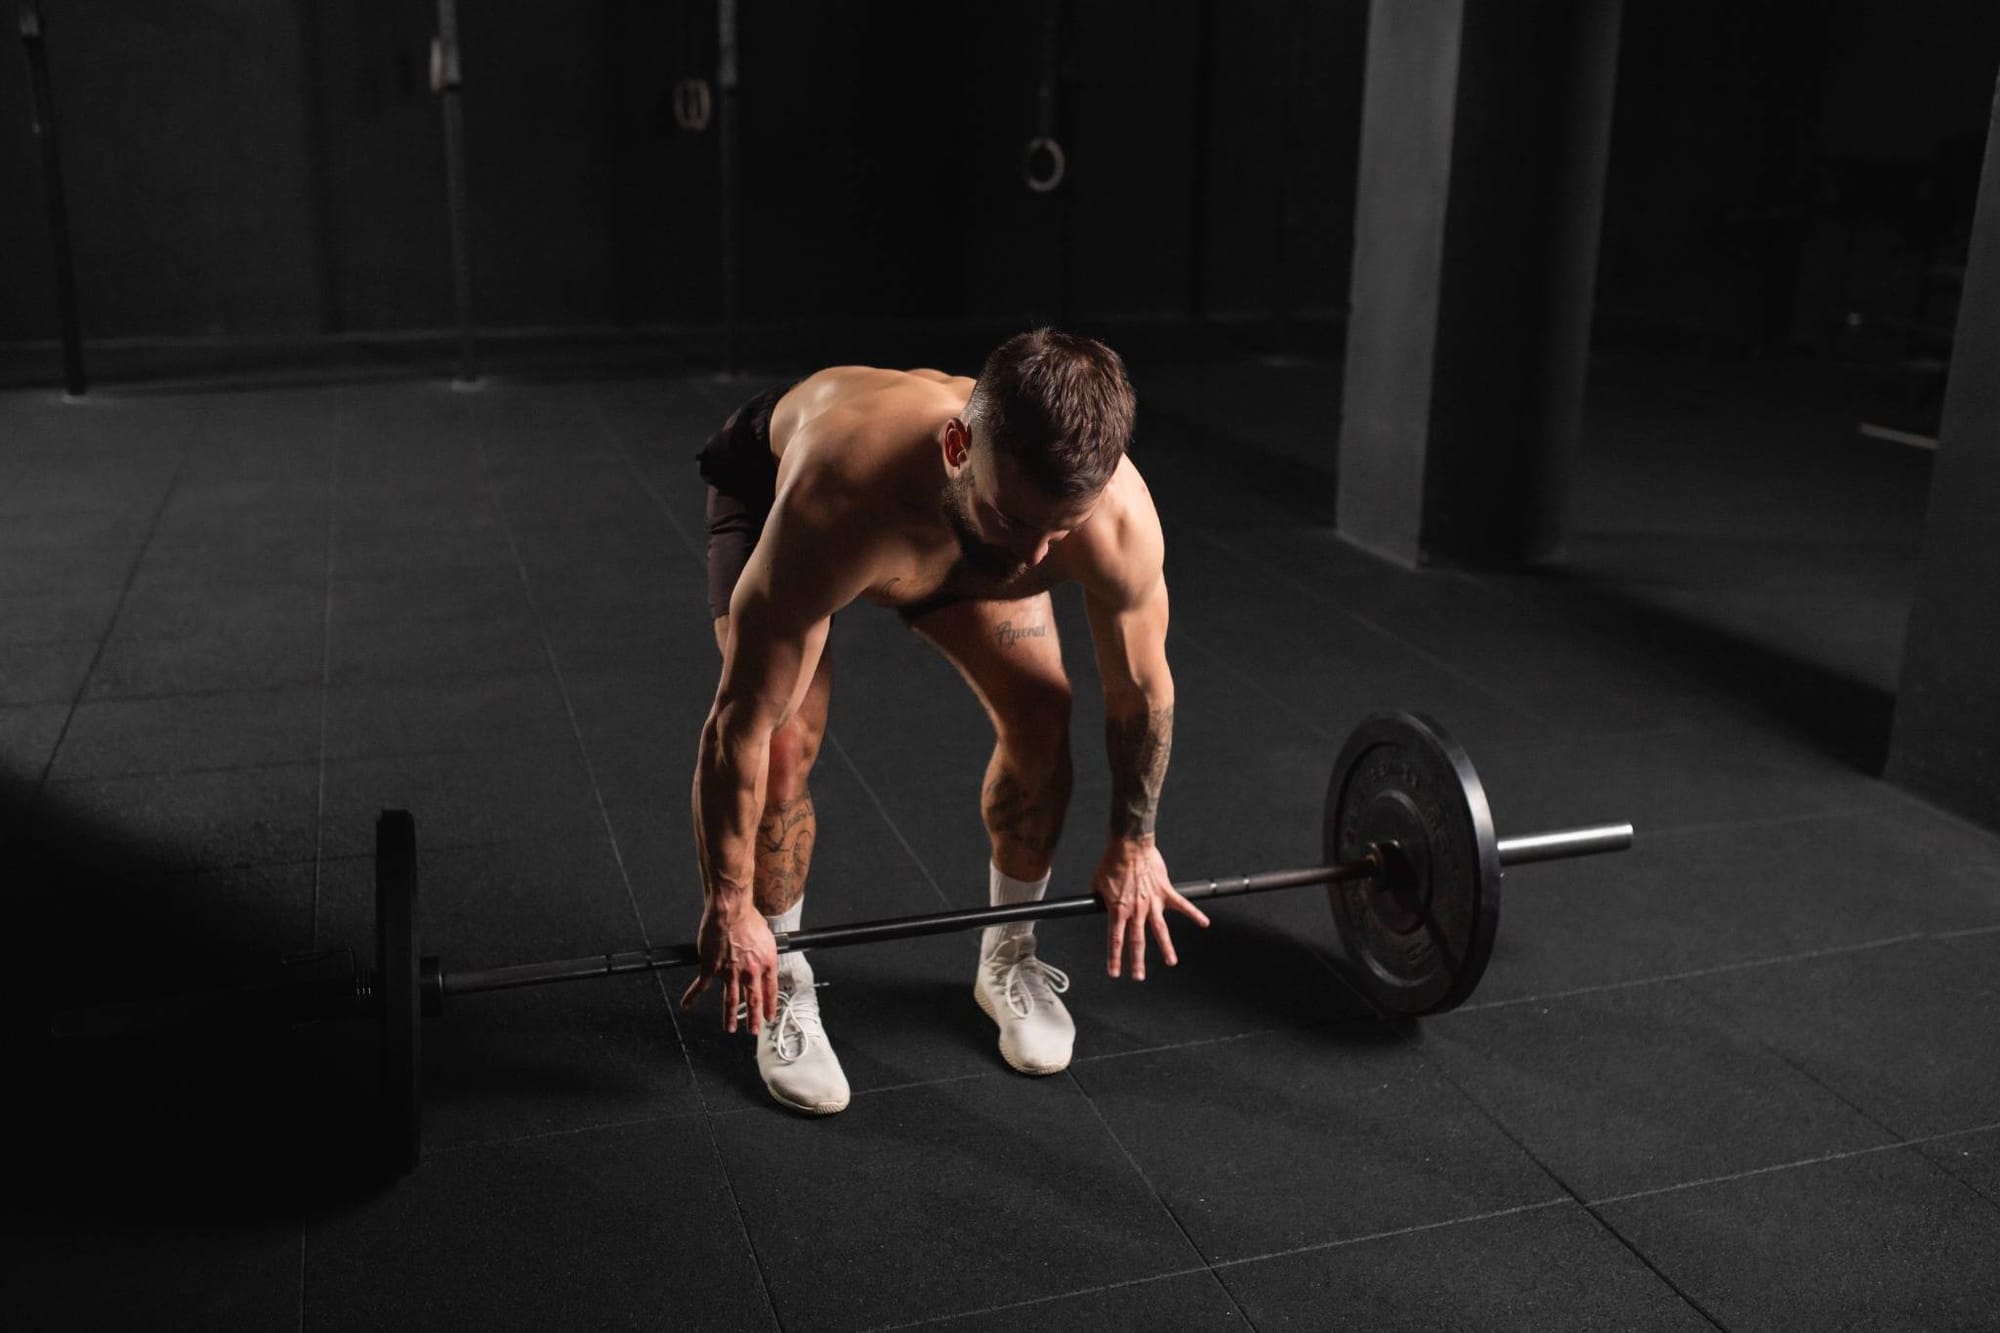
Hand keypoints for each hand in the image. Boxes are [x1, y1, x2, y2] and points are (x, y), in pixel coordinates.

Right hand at [679, 900, 778, 1033]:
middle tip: (754, 1030)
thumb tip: (764, 953)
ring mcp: (729, 972)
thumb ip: (766, 950)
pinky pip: (700, 986)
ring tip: (730, 1028)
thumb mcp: (767, 936)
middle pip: (752, 1000)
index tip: (769, 1016)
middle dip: (753, 1019)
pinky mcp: (710, 968)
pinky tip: (686, 1005)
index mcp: (765, 963)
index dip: (769, 1006)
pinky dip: (692, 996)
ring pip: (731, 1000)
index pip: (770, 991)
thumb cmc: (748, 917)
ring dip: (730, 1017)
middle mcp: (749, 972)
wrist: (730, 911)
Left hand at [1091, 836, 1208, 980]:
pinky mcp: (1165, 891)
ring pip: (1161, 930)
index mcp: (1118, 910)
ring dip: (1166, 948)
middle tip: (1139, 977)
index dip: (1114, 958)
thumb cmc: (1112, 861)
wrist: (1129, 845)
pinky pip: (1182, 905)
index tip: (1115, 973)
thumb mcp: (1097, 883)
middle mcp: (1136, 910)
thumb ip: (1098, 898)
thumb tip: (1096, 903)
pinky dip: (1194, 914)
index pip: (1115, 940)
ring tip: (1171, 962)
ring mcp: (1152, 902)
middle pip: (1137, 941)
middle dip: (1137, 961)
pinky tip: (1204, 923)